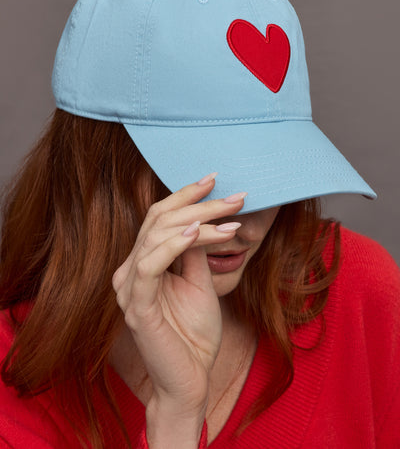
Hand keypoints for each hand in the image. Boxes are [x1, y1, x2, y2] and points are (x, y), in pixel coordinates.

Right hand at [111, 174, 245, 412]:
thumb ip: (195, 252)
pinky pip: (150, 264)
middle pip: (158, 219)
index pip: (159, 217)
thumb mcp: (199, 281)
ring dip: (198, 221)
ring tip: (231, 216)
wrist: (191, 379)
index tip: (214, 179)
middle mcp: (129, 269)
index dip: (184, 195)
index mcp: (143, 262)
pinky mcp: (135, 304)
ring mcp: (129, 286)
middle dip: (199, 204)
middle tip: (235, 197)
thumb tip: (203, 220)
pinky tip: (199, 232)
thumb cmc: (195, 333)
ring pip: (156, 235)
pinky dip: (174, 244)